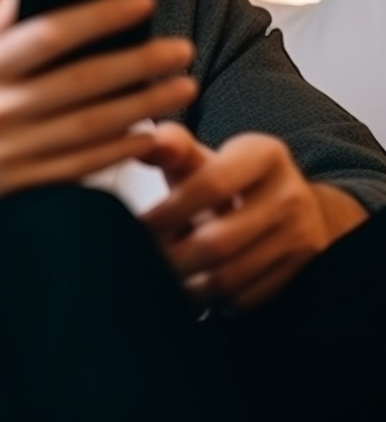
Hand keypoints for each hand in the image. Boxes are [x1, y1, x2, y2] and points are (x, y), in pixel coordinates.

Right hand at [0, 0, 197, 233]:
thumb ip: (6, 22)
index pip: (47, 32)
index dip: (100, 16)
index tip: (143, 1)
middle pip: (81, 81)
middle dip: (139, 62)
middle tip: (180, 48)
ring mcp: (8, 151)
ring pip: (91, 125)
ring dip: (144, 105)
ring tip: (182, 86)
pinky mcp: (22, 186)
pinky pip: (84, 165)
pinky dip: (122, 148)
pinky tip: (152, 132)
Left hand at [140, 124, 345, 307]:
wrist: (285, 205)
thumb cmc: (224, 178)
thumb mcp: (199, 157)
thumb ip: (171, 147)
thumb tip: (152, 142)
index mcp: (264, 155)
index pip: (212, 184)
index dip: (169, 210)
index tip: (139, 225)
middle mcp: (291, 194)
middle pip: (218, 241)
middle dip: (172, 256)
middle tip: (144, 258)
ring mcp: (301, 236)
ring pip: (230, 277)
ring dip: (187, 282)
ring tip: (163, 275)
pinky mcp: (302, 271)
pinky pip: (246, 298)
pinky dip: (212, 299)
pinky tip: (195, 285)